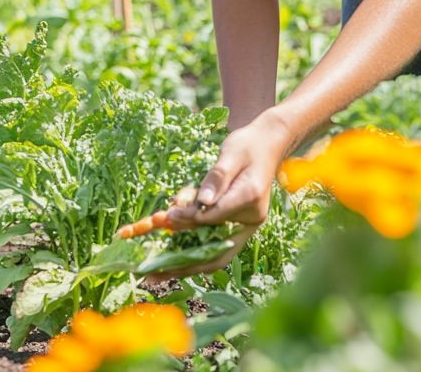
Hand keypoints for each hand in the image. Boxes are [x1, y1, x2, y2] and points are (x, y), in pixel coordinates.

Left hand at [149, 111, 292, 280]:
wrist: (267, 144)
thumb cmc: (248, 145)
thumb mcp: (231, 154)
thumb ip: (216, 178)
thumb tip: (201, 201)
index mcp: (250, 199)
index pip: (215, 216)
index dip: (190, 219)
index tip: (167, 218)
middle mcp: (249, 218)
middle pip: (215, 250)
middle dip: (184, 264)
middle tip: (153, 276)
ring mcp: (243, 224)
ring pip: (211, 251)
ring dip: (184, 261)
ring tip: (156, 273)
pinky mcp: (234, 225)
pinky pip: (211, 241)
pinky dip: (190, 246)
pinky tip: (169, 253)